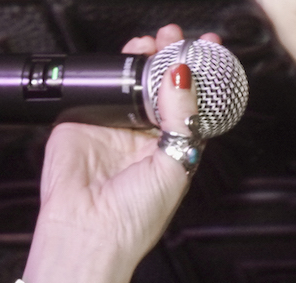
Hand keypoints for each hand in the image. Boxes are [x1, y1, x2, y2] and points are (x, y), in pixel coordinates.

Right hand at [27, 27, 207, 282]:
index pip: (192, 106)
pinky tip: (130, 55)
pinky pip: (100, 85)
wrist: (87, 232)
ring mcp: (114, 125)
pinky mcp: (84, 118)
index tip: (211, 52)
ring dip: (146, 58)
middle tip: (180, 39)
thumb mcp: (173, 165)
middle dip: (174, 58)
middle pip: (163, 87)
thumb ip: (181, 117)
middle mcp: (145, 137)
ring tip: (159, 41)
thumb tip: (184, 75)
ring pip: (133, 81)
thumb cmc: (134, 219)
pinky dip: (114, 67)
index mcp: (172, 151)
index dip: (203, 78)